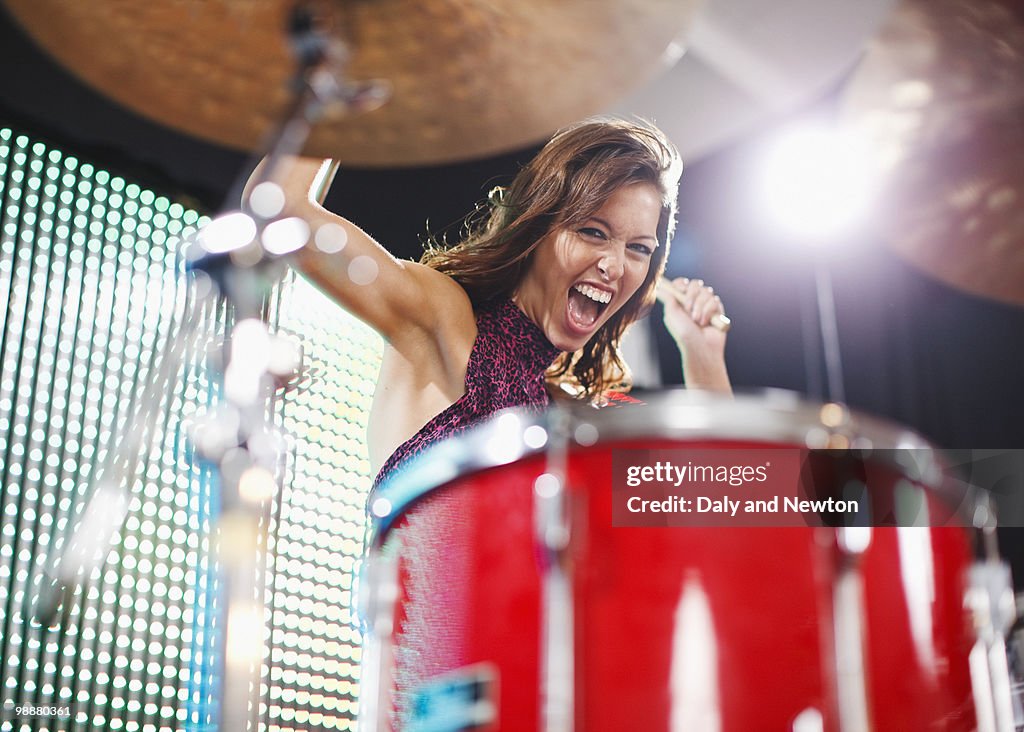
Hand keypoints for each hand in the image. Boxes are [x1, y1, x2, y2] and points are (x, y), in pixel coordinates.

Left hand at [657, 277, 731, 392]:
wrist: (700, 347)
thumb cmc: (684, 334)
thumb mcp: (671, 315)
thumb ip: (668, 299)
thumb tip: (660, 288)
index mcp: (681, 302)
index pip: (682, 283)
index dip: (681, 284)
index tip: (679, 290)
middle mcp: (694, 302)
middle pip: (695, 284)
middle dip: (691, 295)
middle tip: (687, 309)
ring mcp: (707, 305)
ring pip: (706, 291)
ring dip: (699, 306)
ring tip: (696, 321)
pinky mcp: (718, 309)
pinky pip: (715, 300)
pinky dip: (708, 311)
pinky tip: (705, 322)